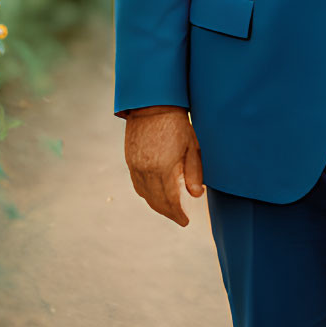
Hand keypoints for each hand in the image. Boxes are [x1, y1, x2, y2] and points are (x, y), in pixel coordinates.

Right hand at [123, 106, 204, 225]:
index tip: (185, 221)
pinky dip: (146, 194)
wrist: (152, 105)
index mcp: (164, 168)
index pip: (170, 201)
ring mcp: (135, 166)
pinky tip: (154, 194)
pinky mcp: (130, 161)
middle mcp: (147, 170)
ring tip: (169, 209)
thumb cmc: (177, 123)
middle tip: (179, 218)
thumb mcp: (191, 147)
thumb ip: (193, 173)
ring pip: (145, 195)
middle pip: (156, 202)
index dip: (178, 214)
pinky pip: (137, 185)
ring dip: (157, 205)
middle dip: (168, 213)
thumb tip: (195, 195)